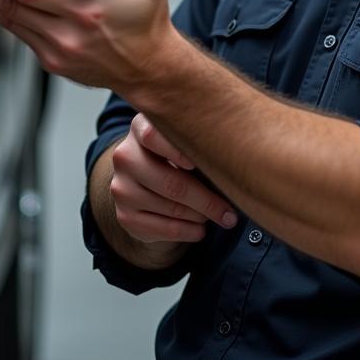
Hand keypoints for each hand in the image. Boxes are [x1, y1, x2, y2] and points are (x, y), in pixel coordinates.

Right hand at [110, 113, 236, 248]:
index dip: (177, 150)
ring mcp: (121, 187)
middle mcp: (125, 156)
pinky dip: (188, 231)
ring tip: (219, 216)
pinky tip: (200, 229)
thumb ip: (201, 143)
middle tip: (231, 212)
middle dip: (206, 200)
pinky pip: (163, 229)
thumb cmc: (181, 156)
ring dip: (200, 216)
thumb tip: (238, 163)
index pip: (152, 135)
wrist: (149, 183)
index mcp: (140, 127)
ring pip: (171, 208)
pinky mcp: (124, 215)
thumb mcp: (187, 141)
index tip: (199, 163)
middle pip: (170, 182)